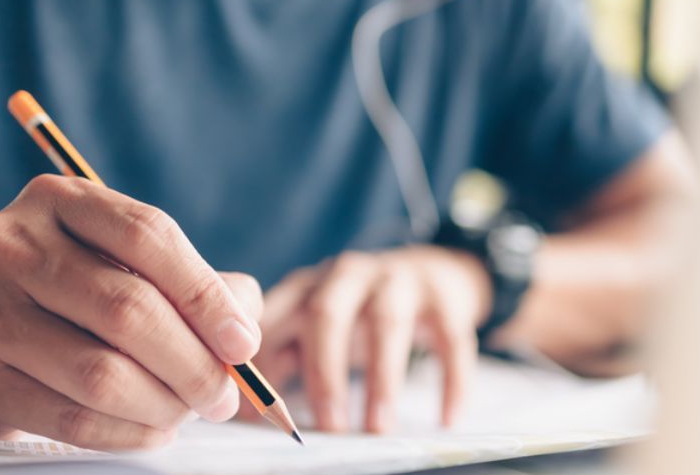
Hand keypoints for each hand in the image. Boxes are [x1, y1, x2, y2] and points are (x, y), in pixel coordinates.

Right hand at [0, 175, 262, 449]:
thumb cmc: (67, 298)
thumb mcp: (122, 265)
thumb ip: (193, 284)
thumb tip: (245, 325)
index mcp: (57, 198)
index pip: (149, 235)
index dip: (206, 295)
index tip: (245, 343)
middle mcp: (6, 242)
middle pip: (127, 307)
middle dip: (194, 362)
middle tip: (226, 395)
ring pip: (100, 371)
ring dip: (164, 403)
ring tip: (190, 411)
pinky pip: (70, 418)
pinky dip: (127, 433)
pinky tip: (152, 430)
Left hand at [252, 247, 490, 433]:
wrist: (432, 270)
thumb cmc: (360, 312)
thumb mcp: (315, 326)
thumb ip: (281, 359)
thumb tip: (247, 414)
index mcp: (307, 285)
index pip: (272, 316)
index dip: (259, 363)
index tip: (258, 412)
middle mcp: (347, 275)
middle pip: (326, 314)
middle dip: (324, 372)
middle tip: (328, 427)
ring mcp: (397, 280)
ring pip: (387, 324)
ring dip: (381, 379)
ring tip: (378, 428)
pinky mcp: (443, 296)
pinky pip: (450, 338)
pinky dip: (452, 379)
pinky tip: (447, 417)